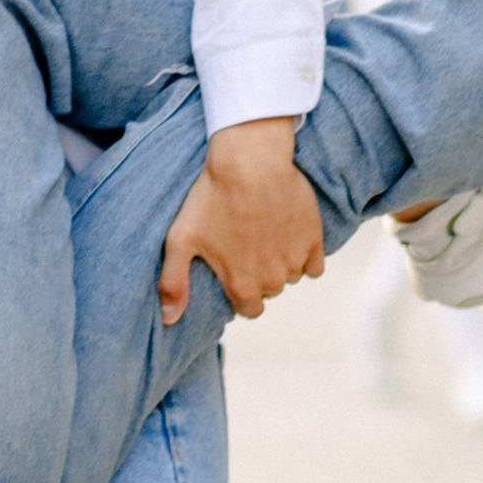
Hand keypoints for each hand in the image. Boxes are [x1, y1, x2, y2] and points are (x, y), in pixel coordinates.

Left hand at [156, 117, 322, 326]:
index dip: (240, 290)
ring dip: (280, 263)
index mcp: (243, 287)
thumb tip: (168, 320)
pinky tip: (287, 235)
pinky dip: (303, 255)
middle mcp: (273, 281)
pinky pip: (314, 264)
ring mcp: (296, 260)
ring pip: (290, 275)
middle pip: (268, 290)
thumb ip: (173, 284)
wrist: (250, 162)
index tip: (233, 268)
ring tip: (263, 234)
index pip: (248, 310)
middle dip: (259, 274)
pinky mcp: (314, 239)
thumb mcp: (180, 240)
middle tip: (245, 245)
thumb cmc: (212, 198)